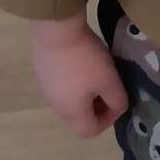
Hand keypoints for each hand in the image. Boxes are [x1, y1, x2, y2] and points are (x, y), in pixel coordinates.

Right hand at [30, 19, 128, 137]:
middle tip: (108, 88)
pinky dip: (73, 80)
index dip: (108, 120)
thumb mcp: (109, 80)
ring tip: (96, 73)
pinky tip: (81, 61)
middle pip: (78, 117)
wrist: (56, 29)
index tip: (117, 101)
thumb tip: (117, 107)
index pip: (90, 130)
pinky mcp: (42, 71)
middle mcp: (56, 106)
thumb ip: (117, 100)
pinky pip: (61, 84)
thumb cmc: (85, 59)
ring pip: (69, 100)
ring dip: (85, 93)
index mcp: (72, 113)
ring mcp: (46, 88)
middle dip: (97, 107)